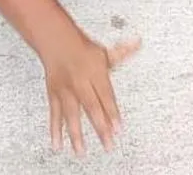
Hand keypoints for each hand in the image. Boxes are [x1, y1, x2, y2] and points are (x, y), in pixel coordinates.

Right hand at [41, 31, 138, 154]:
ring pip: (71, 114)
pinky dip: (55, 130)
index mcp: (95, 73)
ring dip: (76, 134)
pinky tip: (57, 144)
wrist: (56, 41)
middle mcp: (80, 82)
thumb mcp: (104, 52)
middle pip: (91, 107)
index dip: (113, 113)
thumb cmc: (82, 48)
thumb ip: (122, 53)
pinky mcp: (54, 95)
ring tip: (81, 151)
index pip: (106, 96)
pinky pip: (55, 114)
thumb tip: (137, 43)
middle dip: (100, 126)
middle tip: (108, 143)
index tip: (118, 128)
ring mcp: (66, 90)